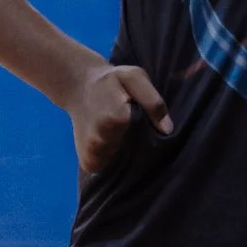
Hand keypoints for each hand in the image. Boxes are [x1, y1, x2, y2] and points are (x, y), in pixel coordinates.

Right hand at [68, 58, 172, 172]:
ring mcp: (92, 154)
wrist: (79, 86)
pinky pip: (108, 168)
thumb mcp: (135, 78)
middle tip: (132, 126)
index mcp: (115, 119)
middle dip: (137, 143)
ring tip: (121, 133)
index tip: (144, 122)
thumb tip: (168, 130)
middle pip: (133, 153)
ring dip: (124, 152)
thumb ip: (153, 101)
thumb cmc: (110, 81)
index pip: (143, 139)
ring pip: (121, 163)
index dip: (148, 133)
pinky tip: (113, 143)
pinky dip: (113, 159)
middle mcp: (100, 140)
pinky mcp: (87, 163)